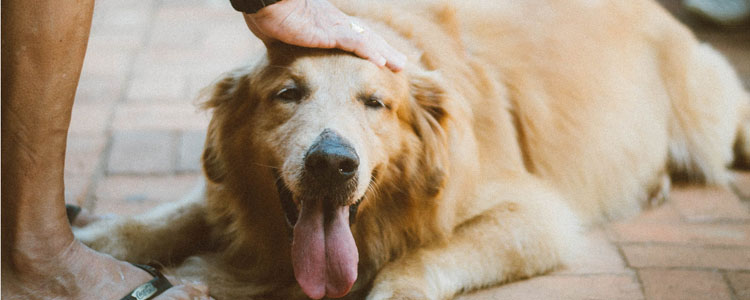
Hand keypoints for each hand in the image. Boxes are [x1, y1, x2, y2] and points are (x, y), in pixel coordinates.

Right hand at [243, 0, 406, 71]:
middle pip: (367, 38)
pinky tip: (381, 63)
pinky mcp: (329, 32)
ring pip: (367, 41)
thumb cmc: (267, 13)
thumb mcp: (279, 33)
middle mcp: (335, 23)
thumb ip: (285, 42)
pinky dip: (368, 52)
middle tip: (401, 63)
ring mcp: (334, 27)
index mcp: (326, 24)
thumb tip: (277, 49)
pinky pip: (354, 42)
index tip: (381, 57)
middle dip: (385, 50)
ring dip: (384, 54)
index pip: (354, 36)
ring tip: (399, 66)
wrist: (264, 0)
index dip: (369, 46)